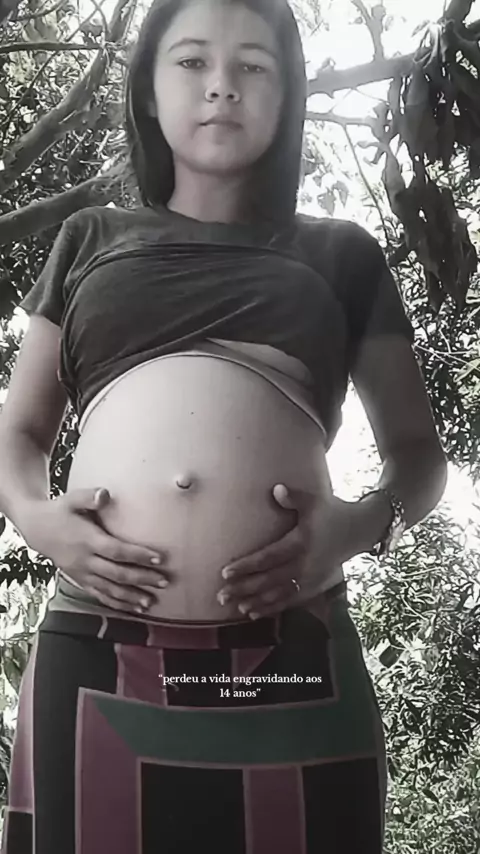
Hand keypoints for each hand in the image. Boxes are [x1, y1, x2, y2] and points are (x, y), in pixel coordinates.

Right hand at [21, 487, 167, 613]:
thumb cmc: (60, 512)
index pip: (116, 550)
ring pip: (109, 590)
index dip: (138, 555)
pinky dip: (117, 604)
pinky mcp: (80, 581)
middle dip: (142, 579)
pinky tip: (133, 609)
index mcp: (87, 540)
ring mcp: (82, 574)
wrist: (36, 529)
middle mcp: (85, 560)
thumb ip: (89, 496)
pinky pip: (100, 596)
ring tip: (151, 602)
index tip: (158, 558)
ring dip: (131, 597)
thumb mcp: (71, 499)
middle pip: (117, 573)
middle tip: (164, 582)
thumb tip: (105, 494)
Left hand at [216, 483, 352, 619]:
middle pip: (269, 580)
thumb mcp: (314, 502)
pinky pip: (289, 601)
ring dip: (255, 602)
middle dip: (244, 588)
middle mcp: (304, 565)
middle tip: (221, 595)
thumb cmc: (331, 513)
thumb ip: (294, 498)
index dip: (247, 566)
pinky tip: (254, 614)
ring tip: (235, 607)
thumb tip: (276, 489)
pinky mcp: (313, 587)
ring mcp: (309, 579)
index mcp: (301, 543)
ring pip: (277, 594)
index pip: (268, 557)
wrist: (357, 531)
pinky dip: (271, 608)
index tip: (226, 572)